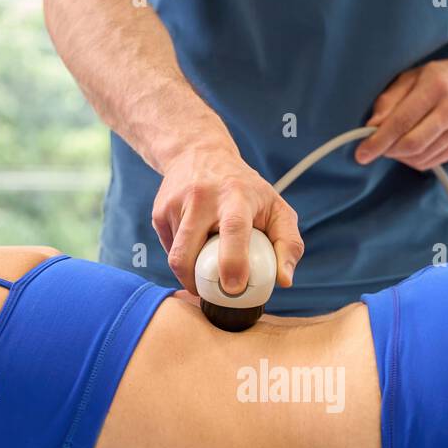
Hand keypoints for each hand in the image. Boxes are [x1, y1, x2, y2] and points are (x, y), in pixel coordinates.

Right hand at [151, 143, 303, 296]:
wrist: (199, 153)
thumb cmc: (246, 189)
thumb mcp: (276, 207)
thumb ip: (289, 244)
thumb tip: (284, 280)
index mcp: (236, 195)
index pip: (233, 228)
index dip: (233, 262)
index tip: (233, 288)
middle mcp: (202, 197)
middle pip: (189, 250)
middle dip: (198, 282)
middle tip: (215, 295)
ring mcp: (176, 204)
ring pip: (176, 258)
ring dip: (189, 276)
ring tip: (205, 275)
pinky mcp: (159, 213)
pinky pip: (169, 251)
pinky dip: (183, 259)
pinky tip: (195, 246)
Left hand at [355, 55, 447, 171]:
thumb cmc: (442, 77)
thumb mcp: (412, 76)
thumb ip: (389, 100)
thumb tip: (372, 127)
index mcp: (436, 87)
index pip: (402, 121)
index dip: (379, 141)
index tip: (362, 153)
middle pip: (412, 144)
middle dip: (388, 151)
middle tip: (376, 148)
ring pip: (420, 157)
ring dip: (400, 156)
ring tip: (394, 143)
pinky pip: (431, 162)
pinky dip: (413, 159)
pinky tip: (409, 148)